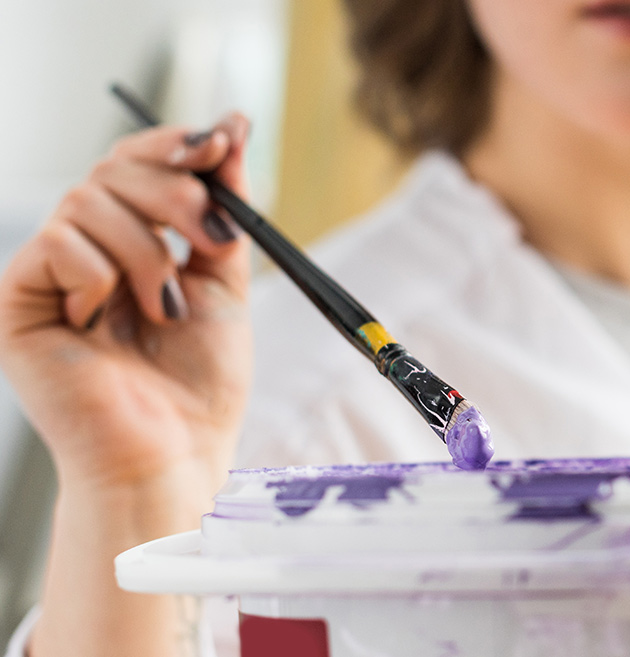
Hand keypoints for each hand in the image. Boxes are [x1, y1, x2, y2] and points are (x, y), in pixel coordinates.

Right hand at [0, 113, 255, 656]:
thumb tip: (233, 127)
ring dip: (148, 251)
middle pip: (112, 168)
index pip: (137, 163)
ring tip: (165, 309)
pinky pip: (58, 244)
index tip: (224, 138)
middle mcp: (82, 251)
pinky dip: (102, 276)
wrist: (174, 452)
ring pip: (89, 201)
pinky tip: (107, 321)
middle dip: (173, 191)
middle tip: (208, 237)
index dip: (176, 143)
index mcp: (129, 243)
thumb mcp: (225, 280)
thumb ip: (223, 208)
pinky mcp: (16, 302)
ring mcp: (46, 274)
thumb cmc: (198, 384)